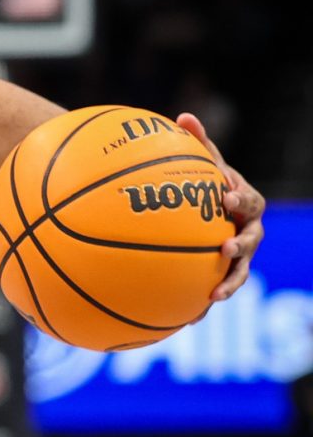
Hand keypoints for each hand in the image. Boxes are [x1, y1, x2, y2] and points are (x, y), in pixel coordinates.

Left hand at [177, 112, 264, 301]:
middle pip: (251, 240)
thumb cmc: (206, 180)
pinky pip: (218, 288)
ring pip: (241, 271)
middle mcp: (248, 230)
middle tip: (225, 248)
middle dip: (241, 245)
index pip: (248, 200)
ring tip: (215, 295)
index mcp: (245, 201)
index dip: (239, 199)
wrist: (211, 206)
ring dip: (230, 282)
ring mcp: (239, 254)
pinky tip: (188, 320)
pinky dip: (205, 304)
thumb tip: (184, 117)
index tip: (224, 198)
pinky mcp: (224, 272)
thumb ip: (196, 143)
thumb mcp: (202, 161)